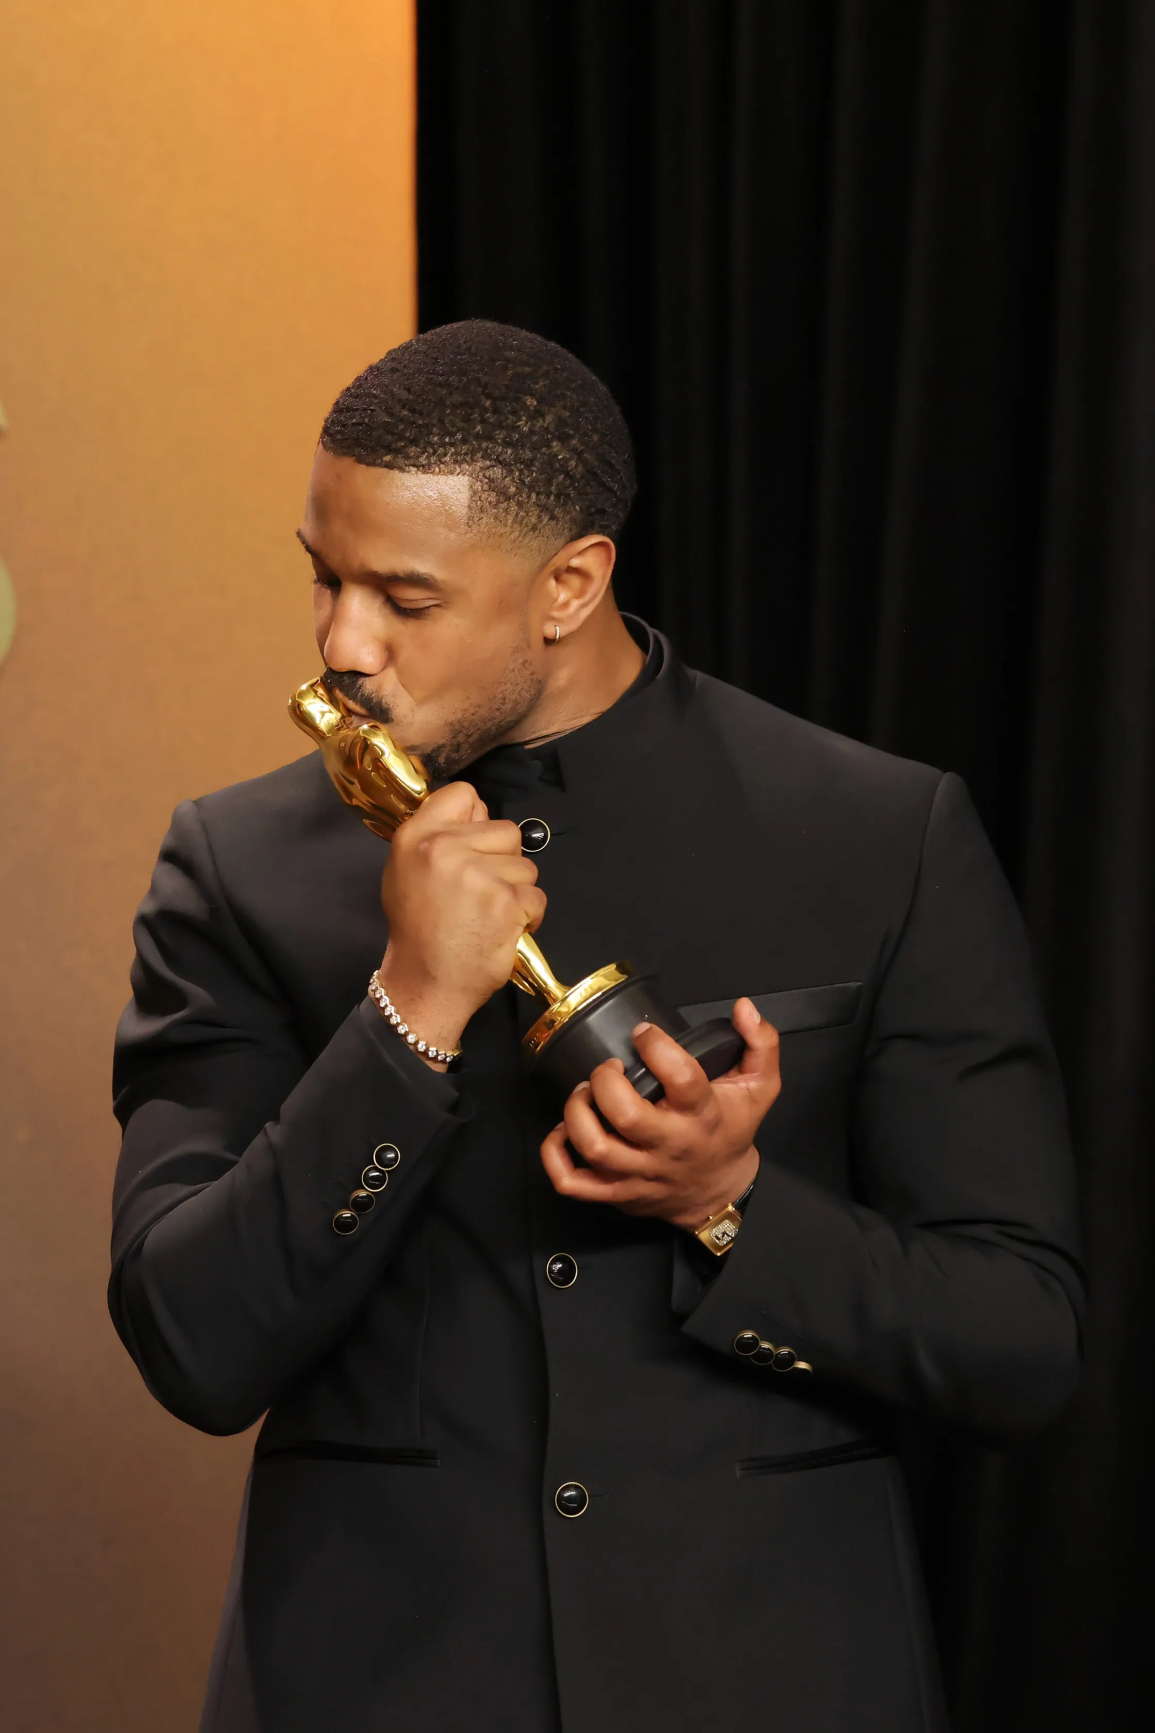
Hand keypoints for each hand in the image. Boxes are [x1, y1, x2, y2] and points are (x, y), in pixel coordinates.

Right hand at [377, 781, 545, 1055]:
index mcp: (416, 835)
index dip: (477, 818)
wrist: (425, 984)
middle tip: (480, 892)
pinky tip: (502, 930)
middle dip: (503, 861)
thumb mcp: (406, 871)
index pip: (464, 794)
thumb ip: (438, 836)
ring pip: (526, 865)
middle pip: (506, 830)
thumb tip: (479, 811)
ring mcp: (477, 873)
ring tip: (488, 915)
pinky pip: (536, 897)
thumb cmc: (418, 931)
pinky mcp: (505, 901)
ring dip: (517, 891)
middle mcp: (445, 847)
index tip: (474, 845)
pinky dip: (527, 917)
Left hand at [539, 999, 779, 1229]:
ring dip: (577, 1112)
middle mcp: (669, 1146)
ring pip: (595, 1147)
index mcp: (702, 1115)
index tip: (644, 1033)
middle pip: (626, 1116)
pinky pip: (572, 1182)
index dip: (657, 1047)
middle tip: (608, 1069)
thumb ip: (760, 1043)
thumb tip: (744, 1007)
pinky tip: (563, 1130)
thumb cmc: (731, 1132)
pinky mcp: (617, 1192)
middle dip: (605, 1081)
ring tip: (585, 1093)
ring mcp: (639, 1173)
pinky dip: (554, 1155)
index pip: (681, 1078)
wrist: (718, 1193)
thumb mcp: (760, 1087)